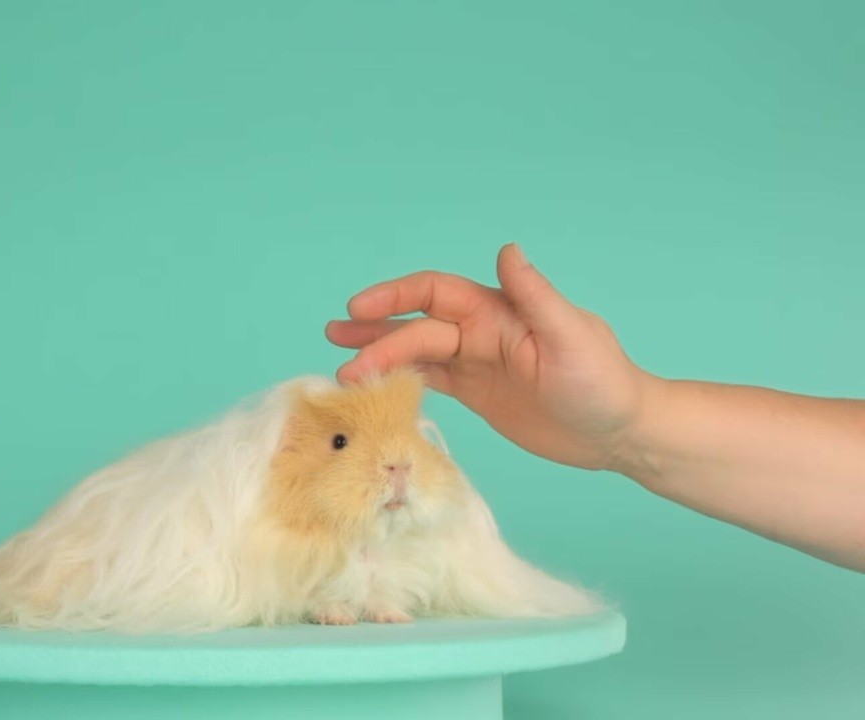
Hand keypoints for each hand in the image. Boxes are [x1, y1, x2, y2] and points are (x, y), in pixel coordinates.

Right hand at [327, 244, 655, 470]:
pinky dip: (398, 381)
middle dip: (376, 338)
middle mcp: (481, 331)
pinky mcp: (477, 392)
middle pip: (417, 329)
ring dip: (378, 356)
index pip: (435, 294)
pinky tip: (373, 386)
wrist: (621, 432)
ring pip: (416, 353)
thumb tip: (506, 250)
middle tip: (337, 352)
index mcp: (499, 311)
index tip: (358, 308)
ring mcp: (477, 362)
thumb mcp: (571, 337)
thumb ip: (534, 295)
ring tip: (339, 366)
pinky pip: (429, 380)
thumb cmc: (604, 382)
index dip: (395, 297)